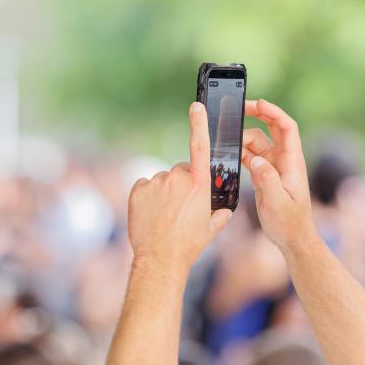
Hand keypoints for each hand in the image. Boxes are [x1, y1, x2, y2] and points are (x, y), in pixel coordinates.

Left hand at [127, 102, 231, 267]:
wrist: (160, 259)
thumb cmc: (188, 245)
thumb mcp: (210, 230)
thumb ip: (220, 216)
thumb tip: (226, 212)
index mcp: (200, 185)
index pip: (200, 147)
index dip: (199, 124)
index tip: (196, 106)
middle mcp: (178, 178)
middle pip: (181, 171)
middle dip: (182, 184)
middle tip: (180, 208)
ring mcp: (156, 183)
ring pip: (162, 180)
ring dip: (163, 192)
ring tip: (164, 215)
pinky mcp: (138, 189)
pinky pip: (144, 186)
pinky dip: (146, 196)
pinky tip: (150, 214)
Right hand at [241, 99, 318, 251]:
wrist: (292, 239)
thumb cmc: (289, 223)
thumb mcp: (277, 202)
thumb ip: (267, 179)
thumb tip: (255, 160)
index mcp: (292, 162)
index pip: (287, 128)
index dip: (274, 112)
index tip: (258, 103)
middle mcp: (284, 160)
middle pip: (272, 127)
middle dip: (257, 114)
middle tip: (239, 108)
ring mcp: (274, 166)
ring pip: (258, 142)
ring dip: (243, 138)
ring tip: (227, 142)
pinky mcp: (265, 174)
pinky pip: (251, 155)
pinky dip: (240, 151)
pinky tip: (229, 153)